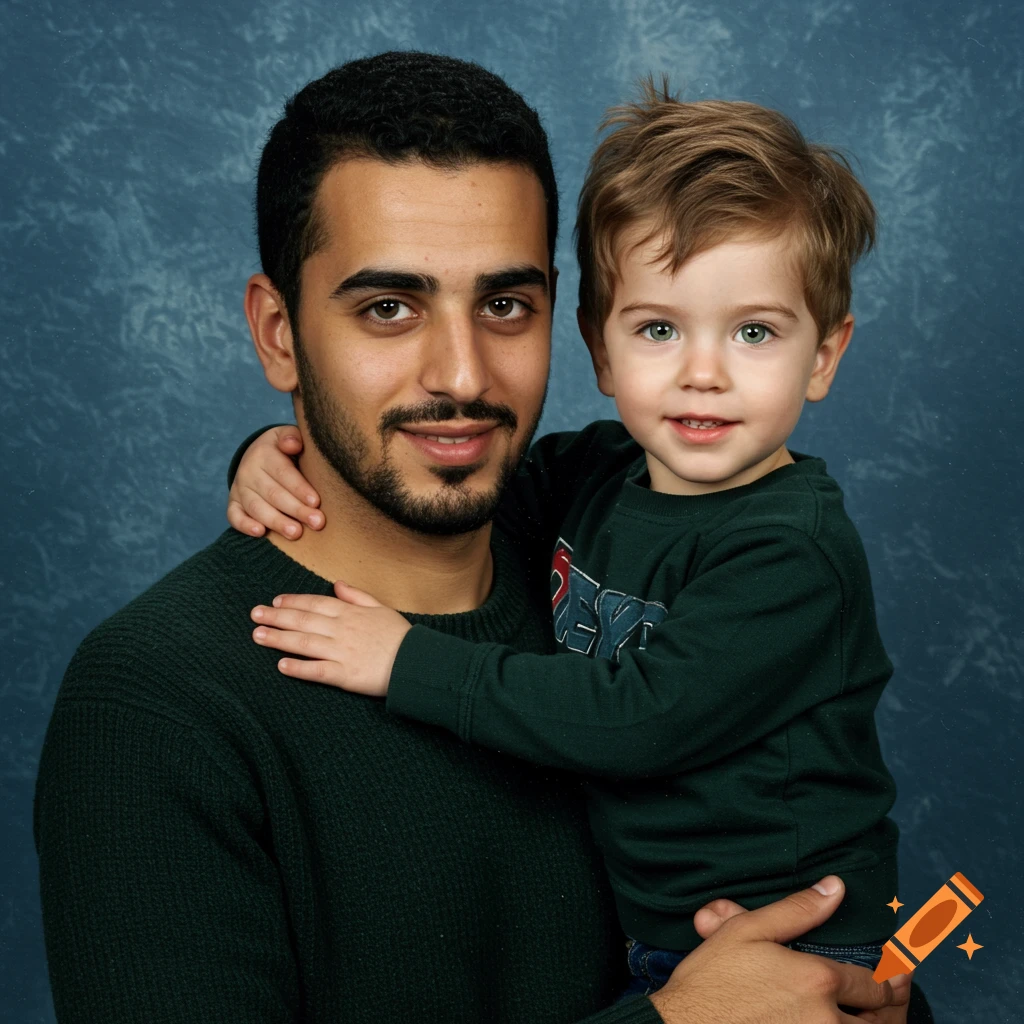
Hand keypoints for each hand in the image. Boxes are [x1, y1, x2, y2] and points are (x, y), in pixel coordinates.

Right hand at [227, 425, 323, 539]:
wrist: (260, 455)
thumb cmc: (285, 450)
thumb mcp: (289, 436)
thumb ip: (293, 437)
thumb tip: (293, 444)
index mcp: (264, 453)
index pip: (283, 473)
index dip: (299, 488)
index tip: (316, 501)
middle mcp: (249, 471)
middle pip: (273, 494)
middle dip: (296, 510)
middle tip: (317, 522)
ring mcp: (240, 488)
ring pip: (257, 508)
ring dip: (276, 521)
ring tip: (296, 533)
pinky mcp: (233, 503)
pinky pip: (234, 516)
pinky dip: (244, 525)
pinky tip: (260, 533)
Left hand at [251, 582, 411, 696]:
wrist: (419, 663)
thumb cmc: (402, 637)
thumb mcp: (382, 608)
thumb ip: (358, 596)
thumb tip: (338, 584)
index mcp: (352, 613)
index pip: (316, 604)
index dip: (294, 602)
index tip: (275, 601)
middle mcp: (343, 630)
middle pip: (303, 621)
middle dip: (277, 617)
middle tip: (255, 615)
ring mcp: (343, 652)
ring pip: (304, 643)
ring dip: (279, 638)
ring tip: (258, 636)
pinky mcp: (346, 675)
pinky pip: (317, 670)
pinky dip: (298, 668)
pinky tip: (281, 665)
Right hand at [649, 877, 910, 1023]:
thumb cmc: (711, 982)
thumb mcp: (746, 931)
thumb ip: (797, 910)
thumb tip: (836, 887)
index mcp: (816, 980)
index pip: (874, 982)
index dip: (893, 976)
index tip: (901, 970)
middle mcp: (827, 1022)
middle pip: (884, 1020)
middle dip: (898, 1003)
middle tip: (902, 991)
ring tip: (886, 1015)